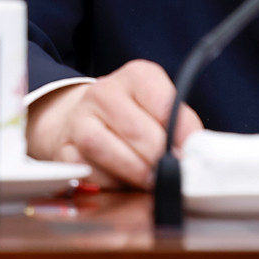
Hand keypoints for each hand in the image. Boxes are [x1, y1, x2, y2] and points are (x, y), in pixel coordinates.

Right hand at [25, 59, 204, 189]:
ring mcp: (80, 119)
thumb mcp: (160, 107)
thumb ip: (181, 124)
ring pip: (106, 148)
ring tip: (150, 181)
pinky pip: (88, 170)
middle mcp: (104, 92)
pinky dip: (108, 182)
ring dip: (134, 172)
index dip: (182, 136)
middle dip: (159, 159)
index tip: (190, 155)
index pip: (165, 104)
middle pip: (138, 131)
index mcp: (136, 75)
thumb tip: (195, 153)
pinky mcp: (64, 148)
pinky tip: (121, 182)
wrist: (82, 117)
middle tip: (173, 174)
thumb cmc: (131, 114)